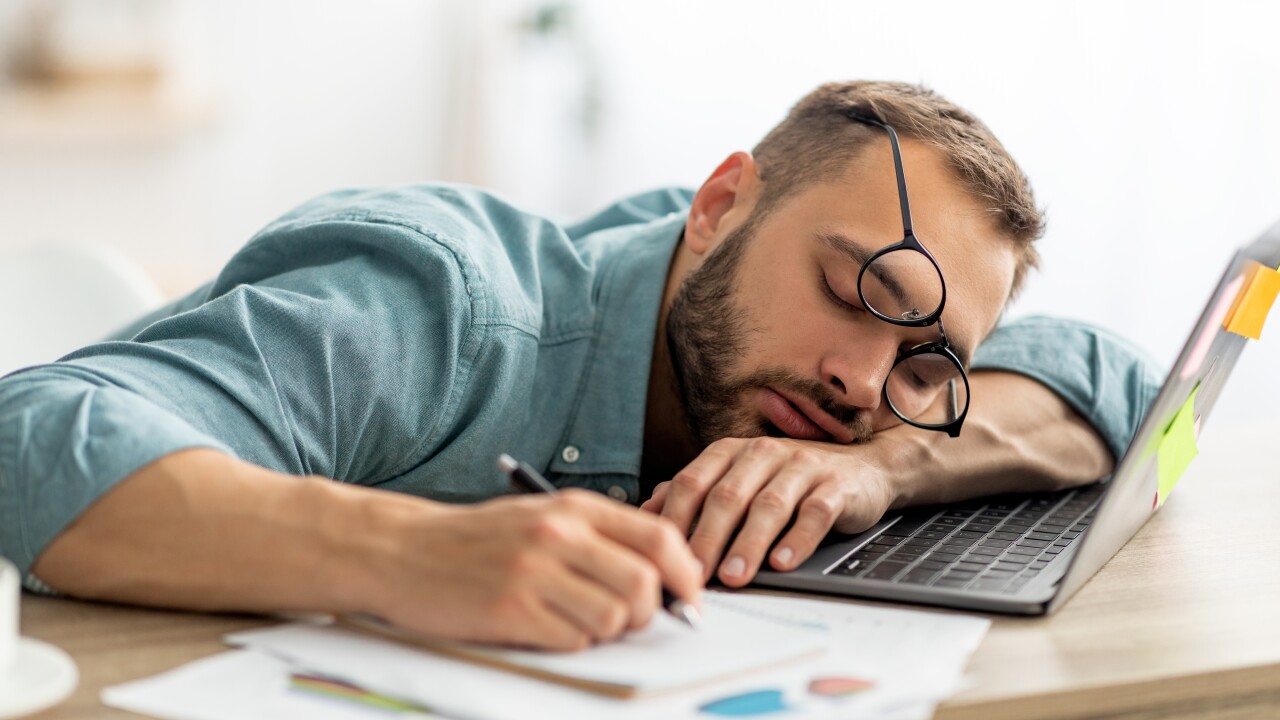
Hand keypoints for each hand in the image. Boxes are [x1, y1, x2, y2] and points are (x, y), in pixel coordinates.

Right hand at [362, 489, 702, 650]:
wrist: (403, 551)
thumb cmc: (479, 540)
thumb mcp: (543, 518)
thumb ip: (600, 539)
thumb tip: (663, 576)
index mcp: (573, 508)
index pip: (659, 537)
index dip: (686, 574)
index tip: (688, 597)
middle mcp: (558, 535)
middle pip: (643, 586)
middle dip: (646, 614)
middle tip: (625, 619)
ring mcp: (534, 573)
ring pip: (612, 620)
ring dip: (603, 631)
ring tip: (572, 619)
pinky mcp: (511, 611)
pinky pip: (573, 642)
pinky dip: (568, 643)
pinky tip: (541, 626)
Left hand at [640, 436, 894, 586]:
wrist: (863, 467)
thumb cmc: (790, 482)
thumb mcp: (740, 480)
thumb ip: (696, 492)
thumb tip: (648, 512)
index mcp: (732, 452)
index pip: (693, 482)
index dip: (676, 520)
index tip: (663, 557)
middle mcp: (763, 453)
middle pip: (728, 496)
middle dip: (708, 538)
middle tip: (695, 575)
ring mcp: (802, 466)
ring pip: (769, 505)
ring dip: (749, 543)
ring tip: (735, 575)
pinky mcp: (837, 485)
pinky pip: (815, 512)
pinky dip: (798, 538)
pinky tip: (783, 562)